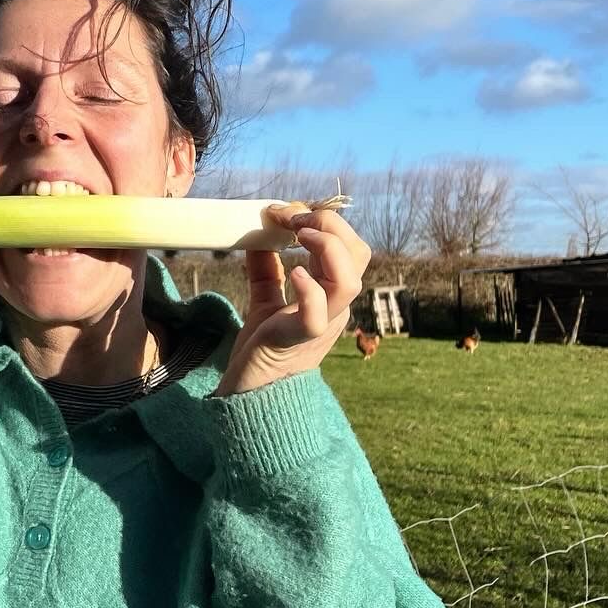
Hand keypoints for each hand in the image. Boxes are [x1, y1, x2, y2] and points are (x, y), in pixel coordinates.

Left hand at [213, 206, 370, 395]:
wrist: (248, 395)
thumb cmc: (263, 349)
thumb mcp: (266, 298)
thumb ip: (266, 267)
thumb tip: (258, 230)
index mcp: (329, 293)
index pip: (348, 245)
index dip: (322, 220)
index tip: (284, 212)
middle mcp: (334, 307)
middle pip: (358, 255)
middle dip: (329, 225)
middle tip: (292, 219)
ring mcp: (320, 324)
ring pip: (349, 282)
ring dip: (326, 248)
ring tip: (298, 236)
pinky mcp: (297, 341)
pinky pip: (317, 315)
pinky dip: (310, 289)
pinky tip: (294, 274)